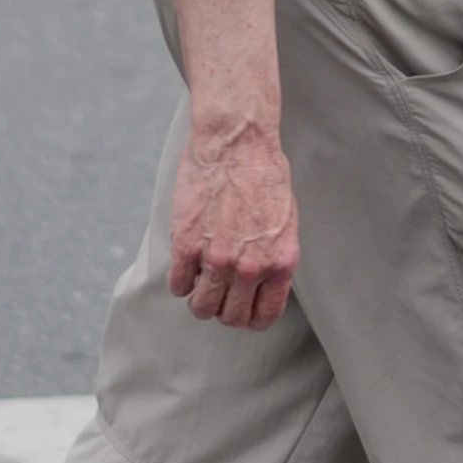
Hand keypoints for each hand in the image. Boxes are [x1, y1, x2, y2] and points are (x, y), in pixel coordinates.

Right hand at [167, 113, 297, 325]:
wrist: (236, 143)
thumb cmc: (263, 174)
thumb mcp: (285, 222)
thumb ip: (273, 256)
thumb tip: (263, 280)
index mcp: (279, 263)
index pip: (264, 316)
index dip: (250, 319)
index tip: (241, 311)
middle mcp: (250, 268)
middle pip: (230, 317)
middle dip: (222, 311)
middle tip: (217, 296)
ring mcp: (217, 259)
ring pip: (201, 307)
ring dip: (199, 301)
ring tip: (199, 284)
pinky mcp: (187, 246)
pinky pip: (178, 284)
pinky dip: (179, 281)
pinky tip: (184, 267)